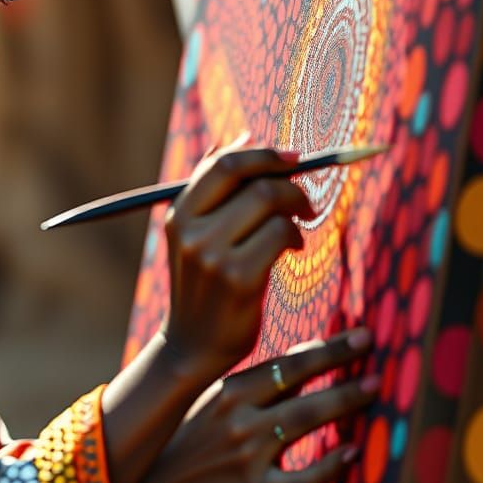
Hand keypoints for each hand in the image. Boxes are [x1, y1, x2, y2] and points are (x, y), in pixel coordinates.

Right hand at [118, 327, 375, 482]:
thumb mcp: (216, 396)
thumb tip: (309, 354)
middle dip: (339, 366)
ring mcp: (247, 455)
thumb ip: (260, 382)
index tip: (358, 335)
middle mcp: (238, 418)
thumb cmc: (192, 431)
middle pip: (298, 387)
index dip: (325, 349)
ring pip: (303, 423)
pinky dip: (330, 465)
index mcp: (228, 390)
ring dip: (342, 402)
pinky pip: (302, 479)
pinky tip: (353, 453)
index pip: (286, 364)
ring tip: (372, 388)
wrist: (156, 478)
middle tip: (372, 348)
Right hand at [162, 137, 313, 380]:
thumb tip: (241, 136)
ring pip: (269, 204)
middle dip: (288, 182)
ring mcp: (212, 254)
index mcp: (179, 214)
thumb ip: (214, 190)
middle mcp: (190, 230)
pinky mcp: (238, 278)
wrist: (193, 345)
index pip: (222, 164)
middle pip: (251, 180)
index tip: (293, 158)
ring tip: (295, 229)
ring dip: (294, 211)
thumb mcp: (196, 234)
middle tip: (303, 199)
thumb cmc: (205, 284)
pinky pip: (280, 234)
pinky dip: (294, 235)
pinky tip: (291, 249)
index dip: (263, 154)